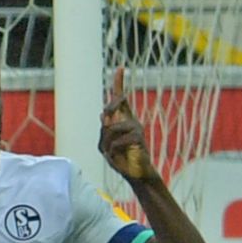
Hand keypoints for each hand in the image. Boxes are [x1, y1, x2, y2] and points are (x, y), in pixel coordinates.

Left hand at [98, 66, 156, 181]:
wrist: (134, 174)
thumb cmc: (120, 159)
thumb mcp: (106, 144)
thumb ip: (104, 130)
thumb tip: (103, 114)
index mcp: (122, 119)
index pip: (120, 98)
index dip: (119, 82)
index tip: (120, 68)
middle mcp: (130, 119)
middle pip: (114, 104)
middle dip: (108, 111)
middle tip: (105, 121)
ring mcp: (135, 126)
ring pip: (111, 127)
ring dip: (106, 142)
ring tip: (110, 153)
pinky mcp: (138, 137)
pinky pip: (117, 140)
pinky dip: (112, 150)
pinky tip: (116, 155)